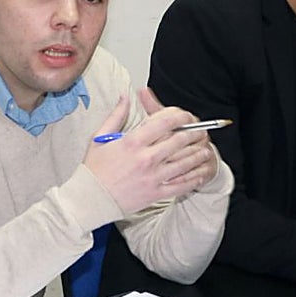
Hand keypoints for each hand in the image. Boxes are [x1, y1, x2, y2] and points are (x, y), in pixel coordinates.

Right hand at [82, 88, 218, 214]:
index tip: (185, 115)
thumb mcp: (99, 138)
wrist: (89, 200)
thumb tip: (125, 96)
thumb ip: (116, 115)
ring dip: (199, 154)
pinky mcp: (155, 193)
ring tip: (205, 150)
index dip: (180, 116)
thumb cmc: (93, 170)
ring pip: (185, 162)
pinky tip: (200, 172)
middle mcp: (145, 158)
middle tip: (201, 130)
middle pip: (180, 140)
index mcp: (132, 142)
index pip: (164, 122)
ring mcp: (152, 177)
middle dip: (194, 133)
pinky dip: (194, 177)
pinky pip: (181, 185)